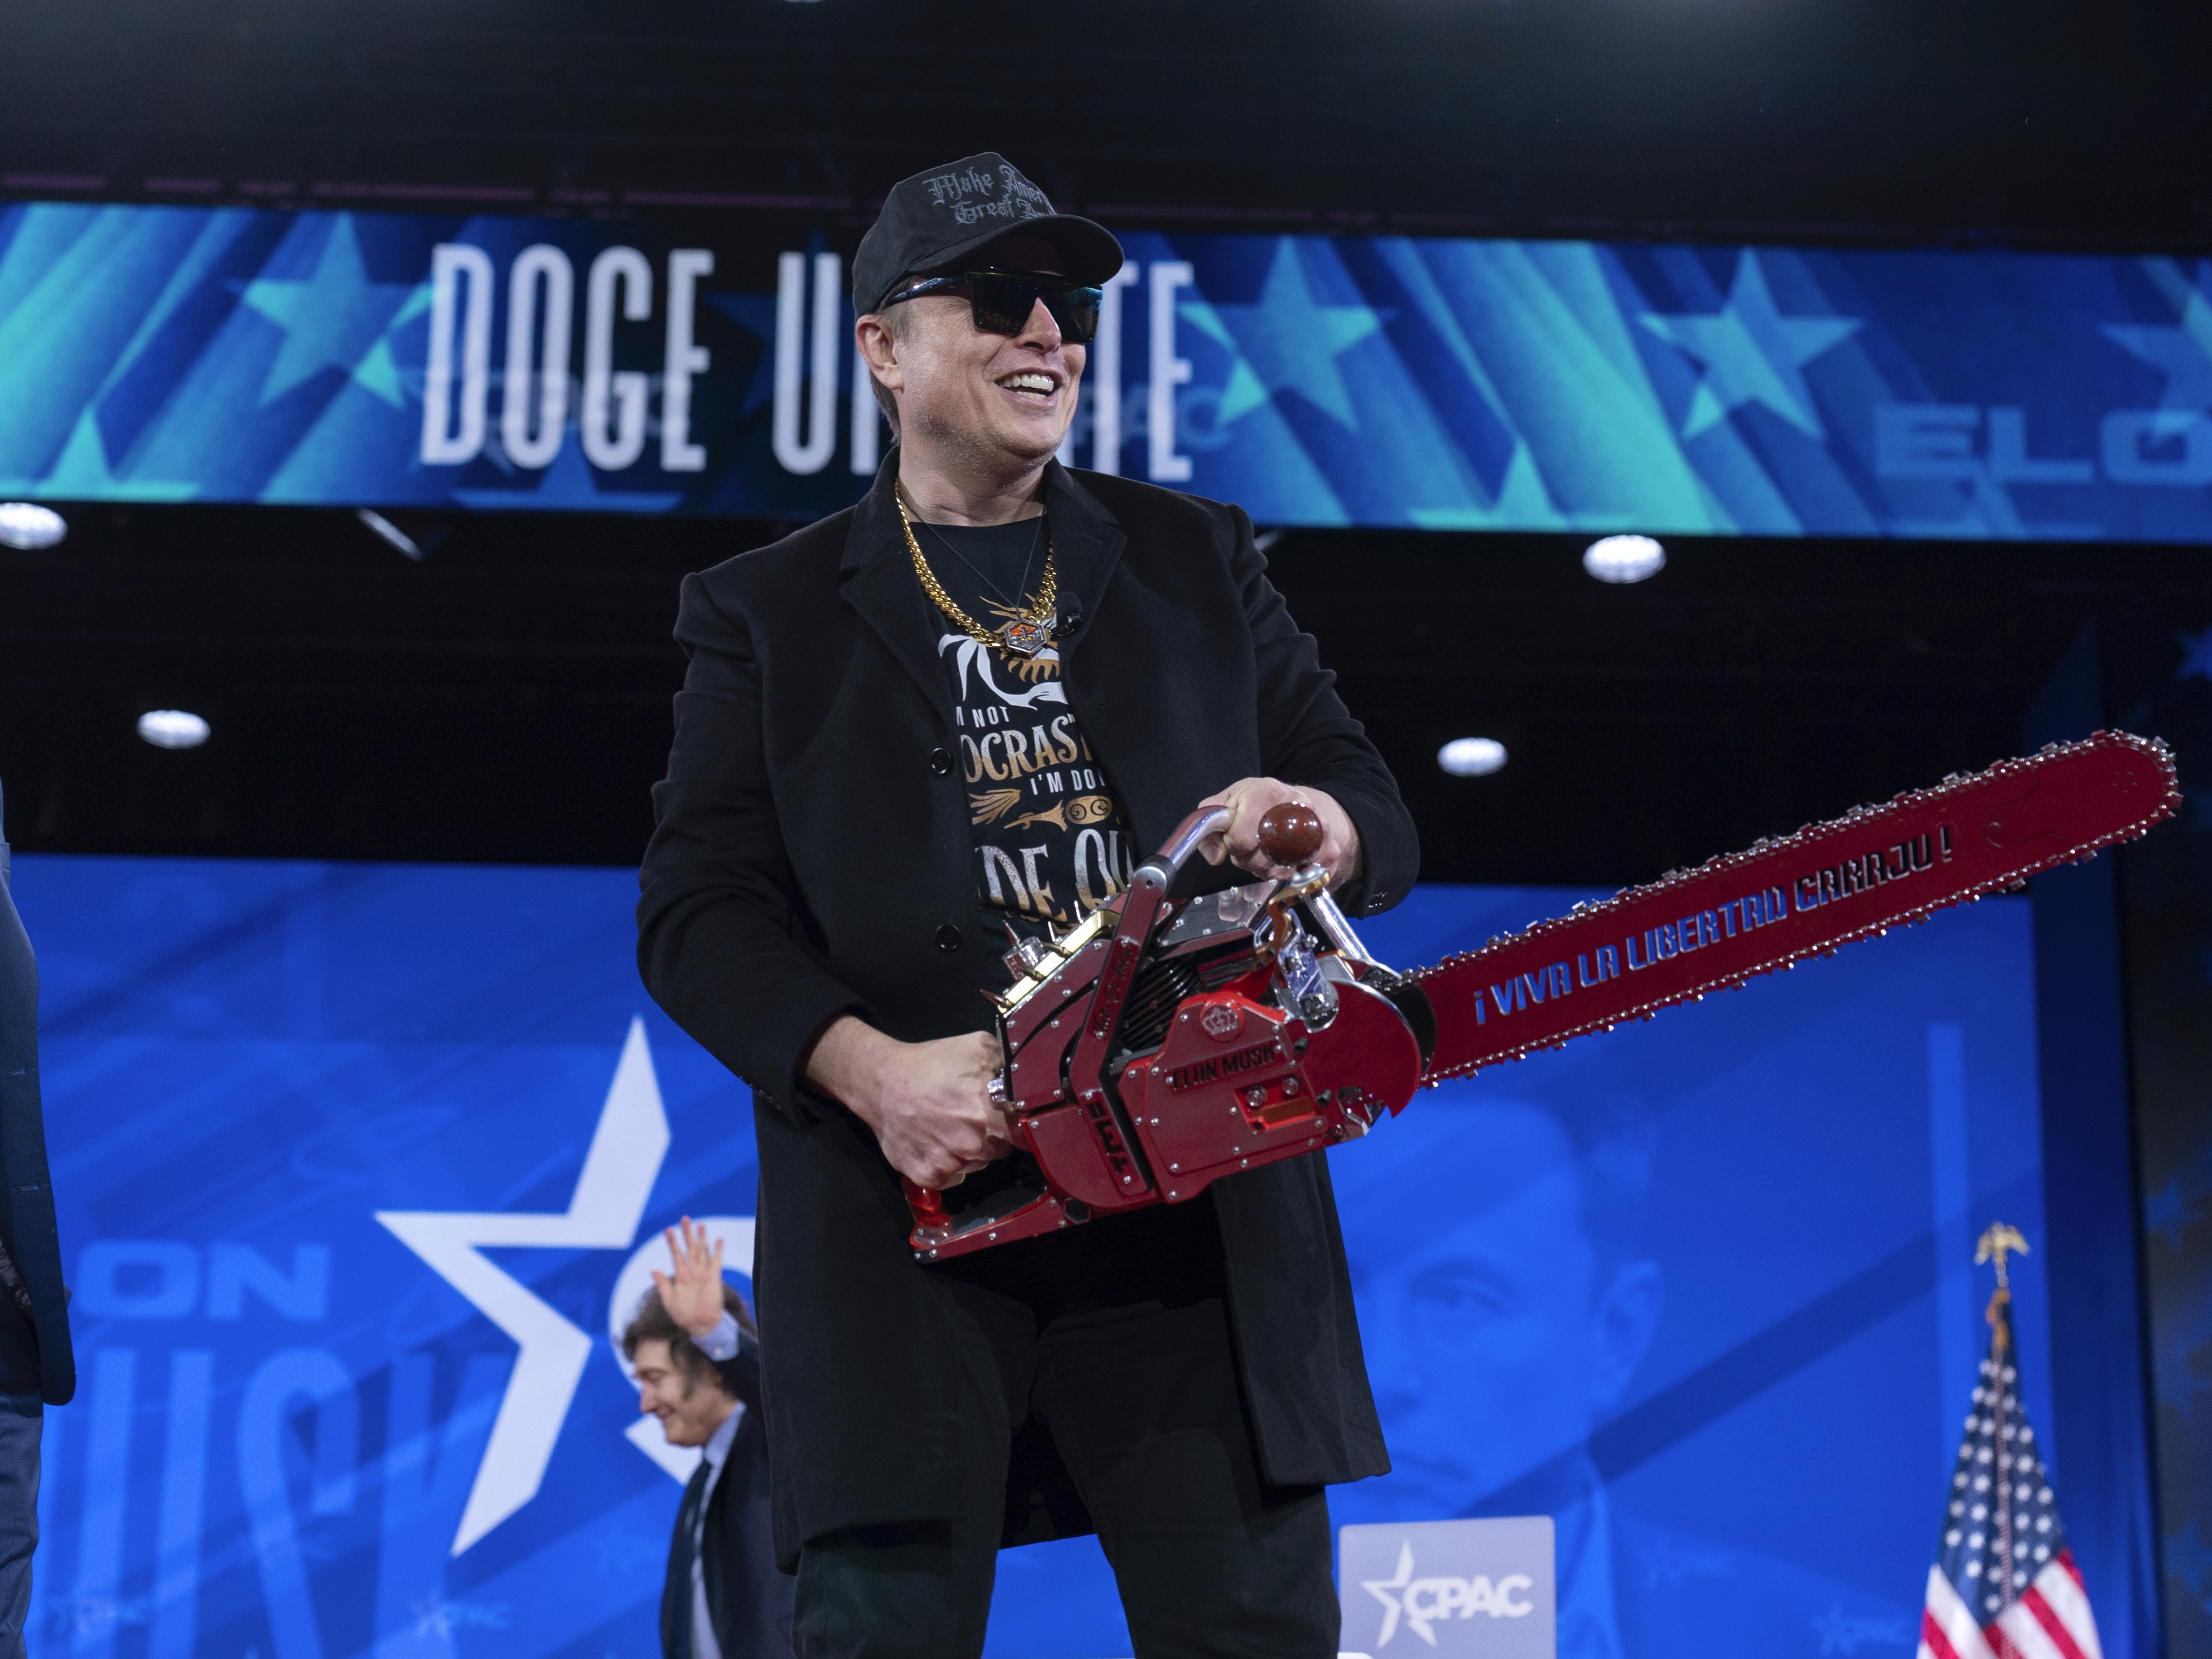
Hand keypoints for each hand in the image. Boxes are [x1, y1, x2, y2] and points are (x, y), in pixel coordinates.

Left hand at [651, 1216, 726, 1340]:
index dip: (672, 1242)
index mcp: (680, 1276)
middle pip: (689, 1248)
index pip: (676, 1254)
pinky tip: (718, 1239)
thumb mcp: (669, 1300)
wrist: (700, 1326)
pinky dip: (717, 1250)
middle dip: (687, 1233)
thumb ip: (662, 1284)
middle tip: (684, 1218)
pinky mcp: (714, 1277)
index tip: (667, 1229)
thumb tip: (652, 1269)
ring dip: (701, 1238)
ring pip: (702, 1251)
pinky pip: (716, 1261)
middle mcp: (692, 1271)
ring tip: (700, 1224)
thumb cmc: (684, 1315)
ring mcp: (704, 1273)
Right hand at [804, 1019, 1012, 1189]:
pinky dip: (948, 1166)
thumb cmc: (931, 1063)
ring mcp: (948, 1164)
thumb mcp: (977, 1046)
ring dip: (969, 1151)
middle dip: (992, 1135)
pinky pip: (952, 1177)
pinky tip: (936, 1142)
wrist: (882, 1082)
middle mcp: (971, 1145)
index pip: (1024, 1136)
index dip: (1021, 1127)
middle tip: (971, 1115)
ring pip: (976, 1164)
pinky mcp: (927, 1176)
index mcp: (988, 1115)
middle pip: (999, 1150)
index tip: (1013, 1120)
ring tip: (948, 1125)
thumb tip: (1030, 1073)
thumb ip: (1008, 1062)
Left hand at [1196, 778, 1361, 888]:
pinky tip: (1284, 860)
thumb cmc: (1266, 803)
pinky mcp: (1329, 853)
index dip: (1232, 843)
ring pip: (1277, 872)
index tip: (1236, 836)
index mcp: (1269, 792)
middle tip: (1253, 846)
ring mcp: (1318, 831)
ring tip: (1269, 850)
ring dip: (1265, 869)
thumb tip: (1215, 856)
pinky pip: (1296, 879)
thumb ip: (1211, 822)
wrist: (1308, 806)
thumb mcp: (1231, 800)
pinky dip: (1285, 876)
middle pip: (1259, 858)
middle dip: (1248, 858)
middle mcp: (1299, 808)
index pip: (1240, 838)